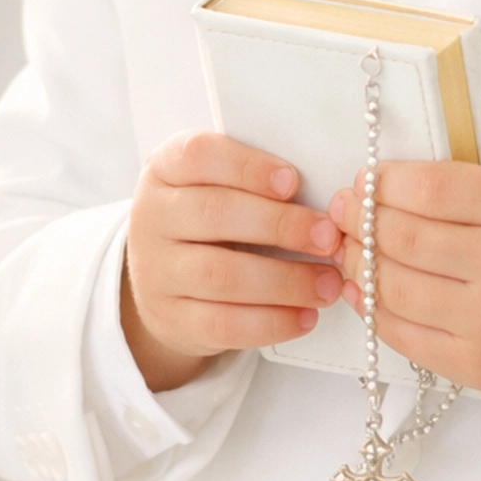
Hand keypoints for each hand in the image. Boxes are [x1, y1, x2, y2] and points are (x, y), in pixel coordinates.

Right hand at [123, 131, 342, 391]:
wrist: (166, 279)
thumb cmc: (212, 218)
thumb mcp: (219, 185)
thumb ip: (258, 180)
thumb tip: (328, 194)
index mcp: (166, 169)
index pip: (198, 155)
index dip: (247, 167)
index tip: (293, 182)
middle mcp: (153, 217)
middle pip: (213, 214)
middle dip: (279, 226)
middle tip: (328, 237)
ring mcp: (156, 272)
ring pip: (219, 275)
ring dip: (284, 281)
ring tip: (328, 283)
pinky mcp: (171, 319)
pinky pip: (222, 324)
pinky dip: (270, 322)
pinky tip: (305, 316)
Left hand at [330, 134, 480, 403]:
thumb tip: (438, 114)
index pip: (431, 189)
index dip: (385, 181)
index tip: (369, 177)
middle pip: (402, 238)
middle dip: (360, 220)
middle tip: (344, 209)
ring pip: (392, 287)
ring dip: (358, 263)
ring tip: (350, 246)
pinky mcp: (472, 364)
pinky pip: (401, 333)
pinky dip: (371, 308)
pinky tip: (364, 288)